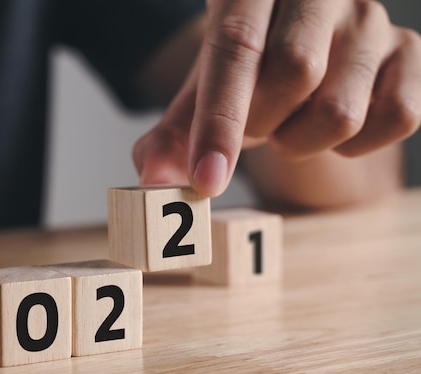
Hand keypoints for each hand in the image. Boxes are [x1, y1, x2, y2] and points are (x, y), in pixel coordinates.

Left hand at [133, 0, 420, 196]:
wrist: (297, 43)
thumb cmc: (245, 69)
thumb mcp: (202, 90)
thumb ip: (173, 134)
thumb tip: (153, 180)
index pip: (236, 47)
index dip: (218, 121)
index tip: (206, 179)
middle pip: (294, 73)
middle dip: (261, 125)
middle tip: (254, 127)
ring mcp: (372, 17)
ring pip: (341, 110)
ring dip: (302, 141)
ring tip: (288, 123)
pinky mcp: (410, 49)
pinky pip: (397, 119)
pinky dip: (355, 146)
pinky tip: (329, 127)